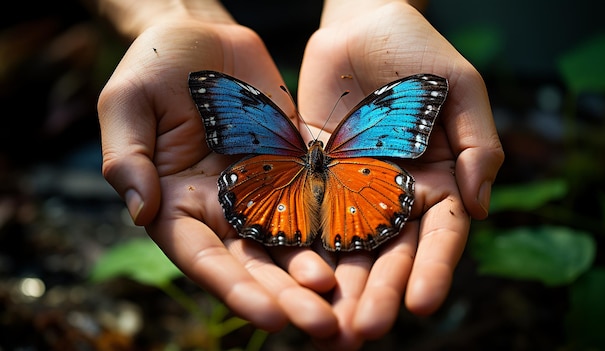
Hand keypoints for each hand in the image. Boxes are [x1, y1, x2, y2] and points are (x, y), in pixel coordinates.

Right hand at [97, 20, 339, 336]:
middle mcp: (221, 208)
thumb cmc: (152, 65)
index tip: (268, 316)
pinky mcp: (292, 167)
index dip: (234, 288)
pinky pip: (315, 200)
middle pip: (254, 263)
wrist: (199, 33)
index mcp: (176, 203)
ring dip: (316, 275)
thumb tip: (141, 211)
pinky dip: (335, 228)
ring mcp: (260, 190)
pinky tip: (364, 250)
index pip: (204, 258)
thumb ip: (126, 159)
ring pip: (290, 242)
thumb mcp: (126, 104)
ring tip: (347, 303)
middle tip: (323, 327)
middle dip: (286, 296)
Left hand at [297, 2, 503, 348]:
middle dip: (378, 293)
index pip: (439, 237)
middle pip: (389, 254)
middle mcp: (394, 196)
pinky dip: (300, 250)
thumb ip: (477, 144)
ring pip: (346, 248)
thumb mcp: (460, 88)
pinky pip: (306, 216)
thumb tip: (481, 205)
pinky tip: (291, 281)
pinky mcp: (314, 178)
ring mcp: (352, 190)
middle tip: (362, 332)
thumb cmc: (418, 50)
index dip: (432, 270)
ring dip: (337, 287)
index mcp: (436, 181)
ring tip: (327, 327)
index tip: (422, 305)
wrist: (360, 24)